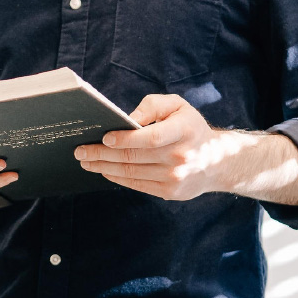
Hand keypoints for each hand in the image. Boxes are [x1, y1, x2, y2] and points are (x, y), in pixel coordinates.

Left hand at [75, 94, 250, 200]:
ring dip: (104, 167)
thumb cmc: (190, 127)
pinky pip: (137, 185)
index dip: (125, 139)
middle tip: (80, 150)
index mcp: (184, 131)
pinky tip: (104, 170)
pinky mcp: (170, 192)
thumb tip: (127, 120)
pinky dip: (117, 178)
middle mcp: (181, 157)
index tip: (104, 137)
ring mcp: (175, 178)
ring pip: (131, 173)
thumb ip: (152, 106)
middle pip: (134, 157)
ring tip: (86, 161)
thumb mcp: (178, 105)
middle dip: (102, 154)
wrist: (217, 160)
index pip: (150, 138)